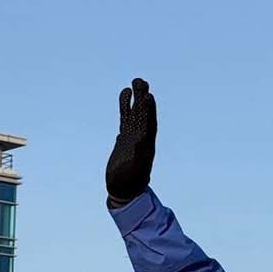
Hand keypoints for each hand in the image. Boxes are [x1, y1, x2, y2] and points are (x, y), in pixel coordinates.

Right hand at [106, 78, 157, 207]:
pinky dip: (126, 106)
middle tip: (141, 81)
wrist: (124, 190)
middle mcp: (141, 138)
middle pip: (143, 114)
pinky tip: (125, 94)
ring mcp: (132, 136)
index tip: (147, 96)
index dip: (148, 110)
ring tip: (135, 82)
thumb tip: (142, 141)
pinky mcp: (124, 138)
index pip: (148, 123)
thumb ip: (138, 154)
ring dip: (135, 98)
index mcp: (146, 145)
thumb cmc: (129, 182)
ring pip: (134, 113)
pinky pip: (126, 117)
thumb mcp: (134, 168)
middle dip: (142, 98)